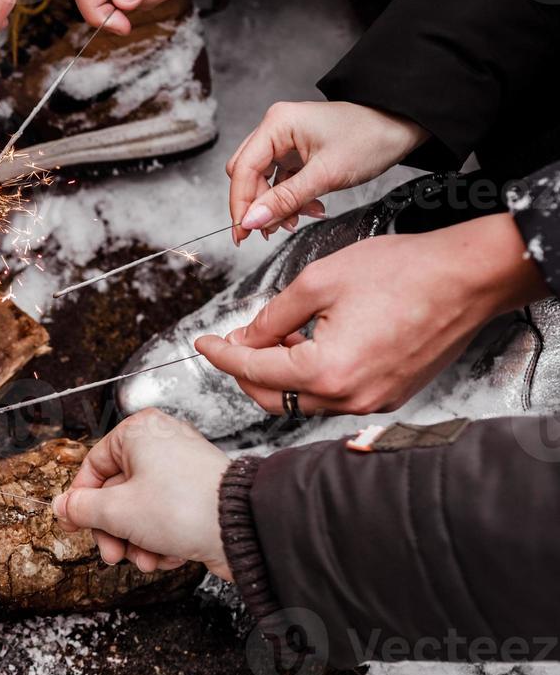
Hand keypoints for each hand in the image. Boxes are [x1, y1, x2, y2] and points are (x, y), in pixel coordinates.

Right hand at [53, 409, 230, 577]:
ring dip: (137, 541)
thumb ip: (82, 508)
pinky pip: (165, 517)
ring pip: (140, 510)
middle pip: (116, 493)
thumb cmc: (184, 507)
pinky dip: (161, 540)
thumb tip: (63, 506)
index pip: (93, 467)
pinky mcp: (198, 494)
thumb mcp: (117, 511)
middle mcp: (161, 445)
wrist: (242, 528)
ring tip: (145, 558)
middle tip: (112, 553)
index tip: (74, 525)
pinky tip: (167, 555)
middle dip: (114, 531)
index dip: (81, 502)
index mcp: (138, 433)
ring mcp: (181, 470)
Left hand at [195, 215, 549, 415]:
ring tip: (276, 339)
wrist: (471, 277)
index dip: (222, 354)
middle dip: (246, 372)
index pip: (253, 370)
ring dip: (280, 375)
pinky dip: (313, 377)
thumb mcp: (319, 281)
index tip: (203, 343)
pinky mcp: (389, 396)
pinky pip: (335, 396)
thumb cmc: (404, 271)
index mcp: (326, 371)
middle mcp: (349, 398)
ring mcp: (372, 402)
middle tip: (234, 343)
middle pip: (273, 398)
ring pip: (303, 400)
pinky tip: (310, 347)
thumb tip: (246, 337)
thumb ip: (272, 315)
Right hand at [227, 101, 428, 245]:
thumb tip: (250, 222)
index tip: (242, 233)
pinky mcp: (297, 152)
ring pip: (262, 180)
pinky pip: (280, 180)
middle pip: (247, 175)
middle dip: (257, 206)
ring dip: (275, 205)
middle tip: (266, 232)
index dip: (240, 204)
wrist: (402, 128)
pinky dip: (289, 199)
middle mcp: (276, 129)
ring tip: (295, 221)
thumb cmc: (370, 139)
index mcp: (277, 124)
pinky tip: (308, 209)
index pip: (242, 169)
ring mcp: (286, 140)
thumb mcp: (325, 175)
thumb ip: (284, 200)